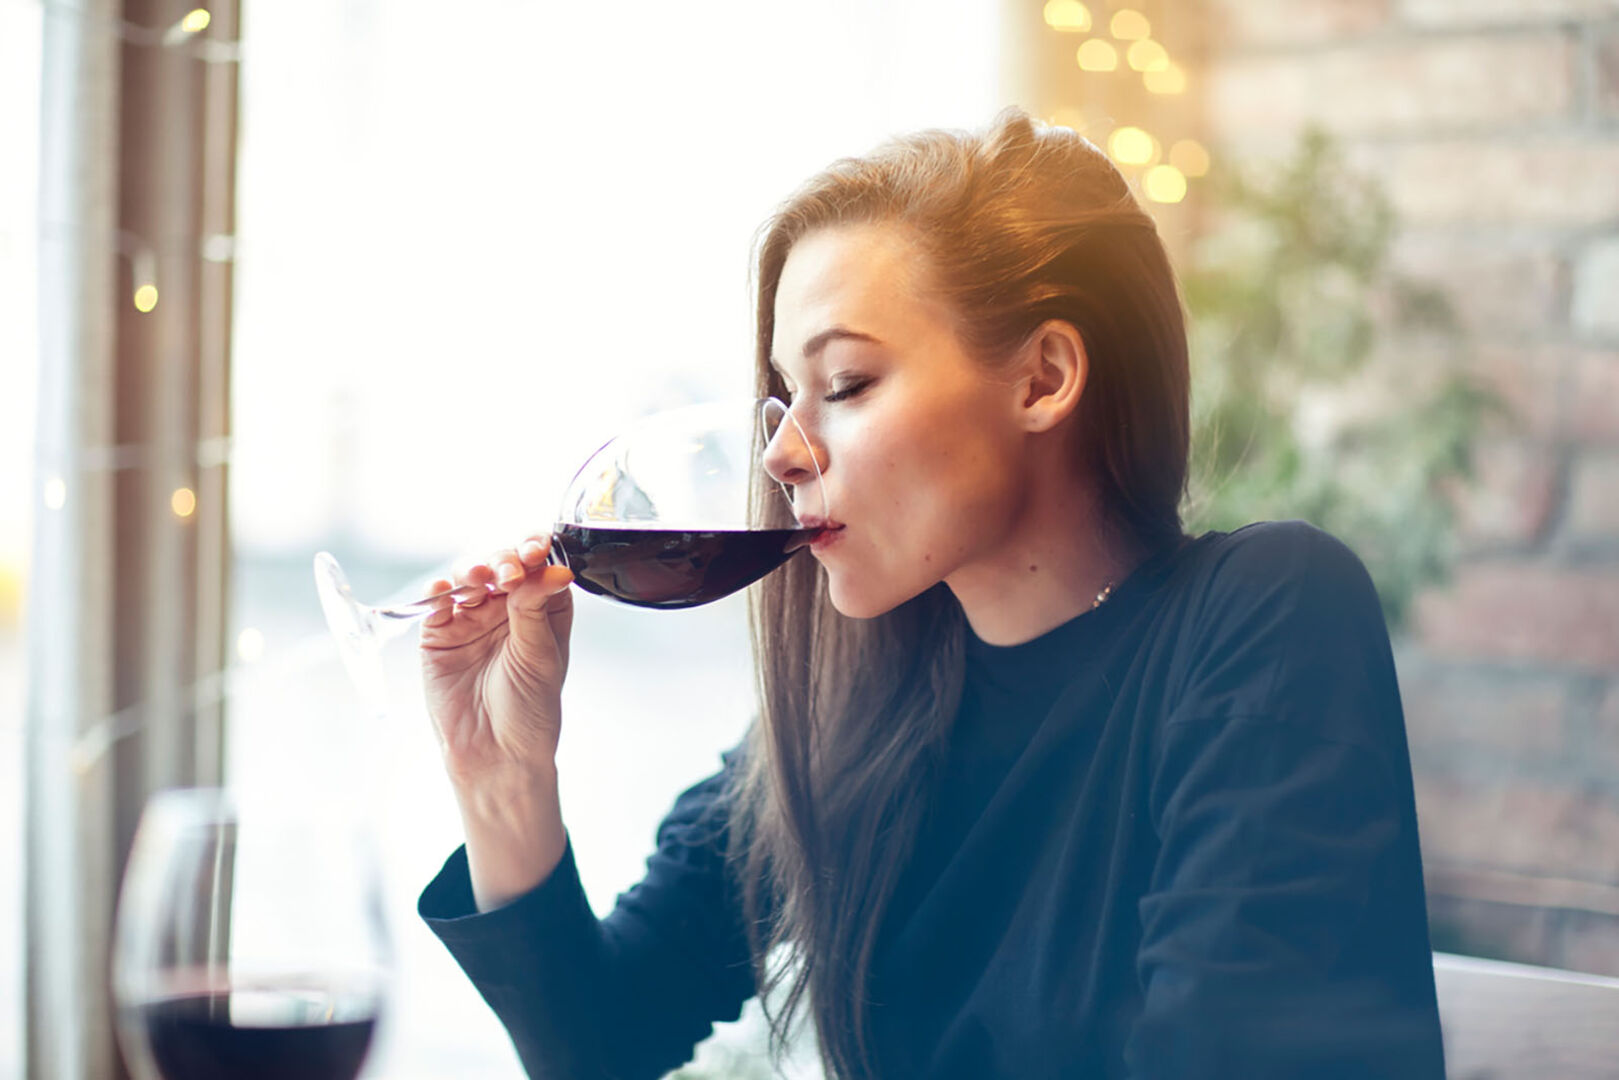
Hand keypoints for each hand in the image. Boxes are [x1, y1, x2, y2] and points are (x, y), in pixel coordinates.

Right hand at [419, 533, 575, 796]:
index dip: (535, 551)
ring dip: (472, 569)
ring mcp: (471, 618)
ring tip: (479, 577)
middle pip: (502, 564)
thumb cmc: (529, 710)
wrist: (495, 753)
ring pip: (469, 577)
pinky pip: (436, 604)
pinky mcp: (439, 634)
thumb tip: (554, 568)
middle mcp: (507, 608)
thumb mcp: (541, 655)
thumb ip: (537, 608)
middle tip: (508, 572)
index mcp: (542, 608)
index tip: (535, 549)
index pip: (539, 566)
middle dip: (504, 560)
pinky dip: (438, 592)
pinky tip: (446, 590)